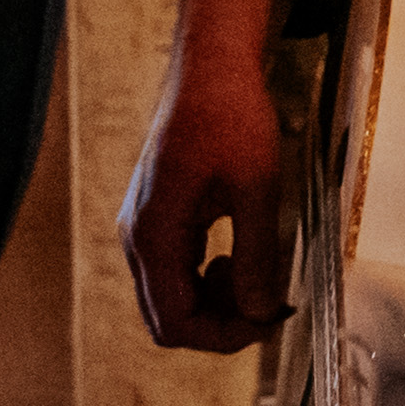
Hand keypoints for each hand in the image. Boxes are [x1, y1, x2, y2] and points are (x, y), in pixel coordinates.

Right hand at [118, 0, 295, 354]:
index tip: (267, 320)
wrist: (210, 68)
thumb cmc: (229, 115)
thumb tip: (257, 310)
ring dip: (213, 304)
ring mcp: (141, 229)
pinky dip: (204, 280)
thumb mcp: (256, 188)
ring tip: (255, 278)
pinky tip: (236, 258)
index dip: (224, 336)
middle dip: (219, 324)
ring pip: (169, 298)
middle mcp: (137, 238)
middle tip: (266, 305)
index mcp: (154, 234)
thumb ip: (256, 255)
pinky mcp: (154, 219)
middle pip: (167, 319)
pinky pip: (173, 272)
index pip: (175, 323)